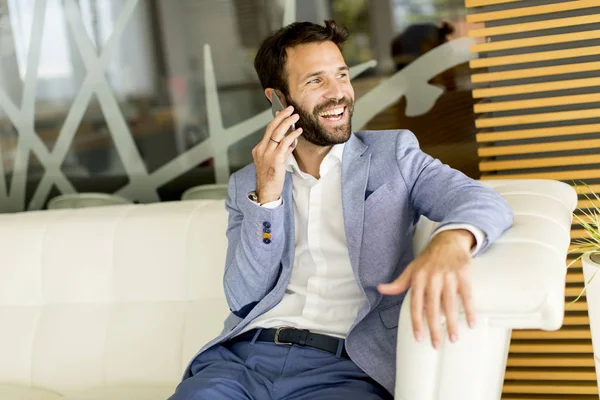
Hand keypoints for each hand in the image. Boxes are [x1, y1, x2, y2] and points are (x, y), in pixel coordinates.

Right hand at [252, 106, 302, 202]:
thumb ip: (280, 151)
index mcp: (259, 149)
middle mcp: (261, 149)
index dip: (276, 120)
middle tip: (290, 109)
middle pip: (271, 128)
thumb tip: (290, 142)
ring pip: (277, 133)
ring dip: (287, 123)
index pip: (268, 131)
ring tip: (295, 116)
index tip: (282, 112)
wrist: (266, 191)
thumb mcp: (273, 162)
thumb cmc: (270, 178)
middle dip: (281, 116)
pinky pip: (284, 143)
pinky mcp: (275, 159)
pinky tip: (298, 131)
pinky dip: (292, 136)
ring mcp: (267, 154)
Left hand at [377, 229, 475, 348]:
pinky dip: (469, 309)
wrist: (448, 240)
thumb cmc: (428, 258)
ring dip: (451, 323)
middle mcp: (432, 278)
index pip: (415, 304)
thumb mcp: (411, 269)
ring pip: (449, 303)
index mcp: (418, 278)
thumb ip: (398, 283)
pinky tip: (470, 323)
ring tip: (453, 338)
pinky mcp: (463, 274)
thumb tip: (380, 289)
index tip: (419, 338)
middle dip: (434, 328)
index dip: (417, 322)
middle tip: (436, 344)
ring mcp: (448, 276)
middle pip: (432, 308)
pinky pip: (467, 295)